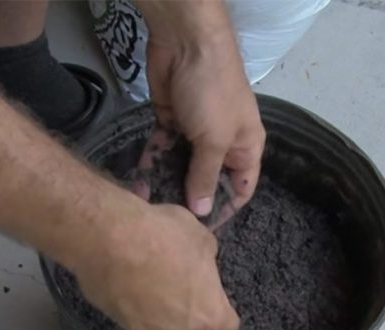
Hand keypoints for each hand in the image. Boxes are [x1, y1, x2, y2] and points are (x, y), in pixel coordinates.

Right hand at [73, 199, 239, 329]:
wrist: (110, 239)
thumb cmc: (164, 236)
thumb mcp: (199, 236)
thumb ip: (206, 257)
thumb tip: (199, 261)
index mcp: (209, 313)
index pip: (227, 327)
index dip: (221, 311)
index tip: (211, 294)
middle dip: (189, 322)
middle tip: (181, 293)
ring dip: (162, 321)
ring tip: (153, 292)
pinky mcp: (120, 324)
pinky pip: (134, 323)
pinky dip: (134, 310)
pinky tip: (129, 286)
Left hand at [134, 1, 265, 224]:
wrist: (186, 43)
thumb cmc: (213, 92)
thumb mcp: (214, 139)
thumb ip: (206, 176)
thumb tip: (203, 210)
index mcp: (245, 148)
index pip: (240, 188)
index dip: (225, 209)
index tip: (204, 230)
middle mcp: (222, 143)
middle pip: (206, 180)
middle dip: (189, 199)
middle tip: (168, 221)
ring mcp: (195, 131)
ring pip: (180, 166)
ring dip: (166, 182)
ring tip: (148, 205)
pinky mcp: (170, 120)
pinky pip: (161, 149)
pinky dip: (151, 162)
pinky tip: (138, 180)